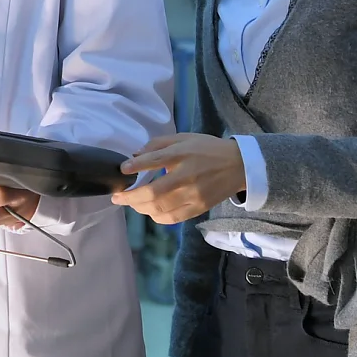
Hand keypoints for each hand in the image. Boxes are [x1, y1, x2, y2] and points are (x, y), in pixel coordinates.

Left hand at [110, 133, 246, 223]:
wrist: (239, 166)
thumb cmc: (207, 149)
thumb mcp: (183, 138)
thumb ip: (158, 144)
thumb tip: (134, 155)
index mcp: (183, 154)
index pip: (155, 160)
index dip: (136, 166)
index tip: (122, 170)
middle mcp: (187, 176)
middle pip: (154, 192)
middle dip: (131, 197)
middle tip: (118, 197)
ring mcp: (194, 195)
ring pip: (161, 208)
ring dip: (141, 208)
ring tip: (131, 204)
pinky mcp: (198, 208)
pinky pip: (173, 218)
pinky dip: (157, 217)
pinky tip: (149, 211)